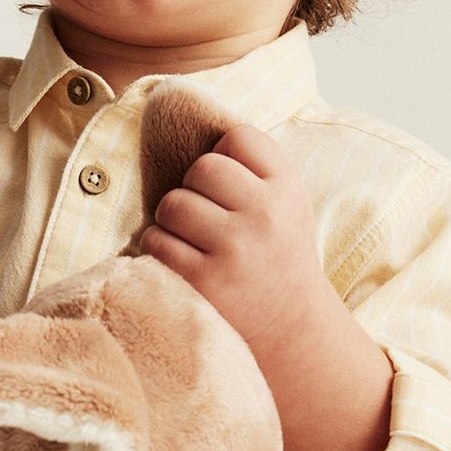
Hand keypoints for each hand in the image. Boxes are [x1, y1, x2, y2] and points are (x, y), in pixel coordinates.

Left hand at [139, 123, 329, 361]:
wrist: (293, 335)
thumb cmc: (277, 261)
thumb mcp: (286, 207)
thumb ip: (254, 170)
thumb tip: (185, 115)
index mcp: (288, 190)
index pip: (239, 138)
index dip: (225, 158)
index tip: (230, 189)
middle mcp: (266, 215)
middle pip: (202, 168)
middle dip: (196, 191)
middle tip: (208, 221)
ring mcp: (234, 249)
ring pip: (173, 203)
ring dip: (173, 222)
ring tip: (195, 243)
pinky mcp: (203, 281)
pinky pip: (156, 241)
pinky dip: (159, 250)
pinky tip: (181, 264)